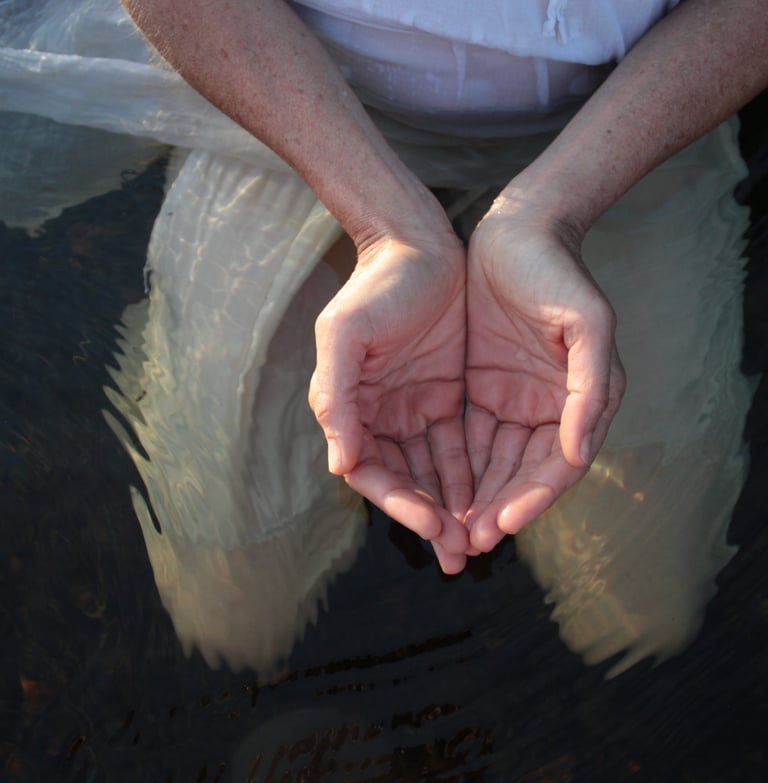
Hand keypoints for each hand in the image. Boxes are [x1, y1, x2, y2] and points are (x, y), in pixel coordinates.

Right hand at [309, 229, 472, 572]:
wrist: (418, 245)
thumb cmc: (375, 287)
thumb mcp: (345, 334)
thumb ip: (337, 398)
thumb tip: (340, 464)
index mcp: (351, 408)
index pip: (372, 470)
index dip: (398, 502)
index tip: (432, 526)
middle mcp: (380, 416)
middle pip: (404, 481)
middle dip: (431, 517)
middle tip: (462, 552)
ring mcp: (413, 408)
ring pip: (434, 471)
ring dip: (454, 505)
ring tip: (479, 540)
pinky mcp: (445, 396)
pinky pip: (459, 445)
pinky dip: (472, 473)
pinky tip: (491, 498)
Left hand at [463, 204, 624, 552]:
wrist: (517, 231)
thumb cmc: (557, 271)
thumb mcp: (587, 321)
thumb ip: (590, 388)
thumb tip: (579, 453)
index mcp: (582, 401)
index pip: (558, 465)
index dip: (533, 498)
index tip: (504, 524)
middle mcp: (550, 409)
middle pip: (524, 474)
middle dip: (498, 509)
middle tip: (468, 543)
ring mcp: (514, 400)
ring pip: (494, 463)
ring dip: (475, 497)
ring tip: (449, 531)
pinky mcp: (482, 388)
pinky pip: (468, 437)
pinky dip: (456, 466)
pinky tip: (436, 490)